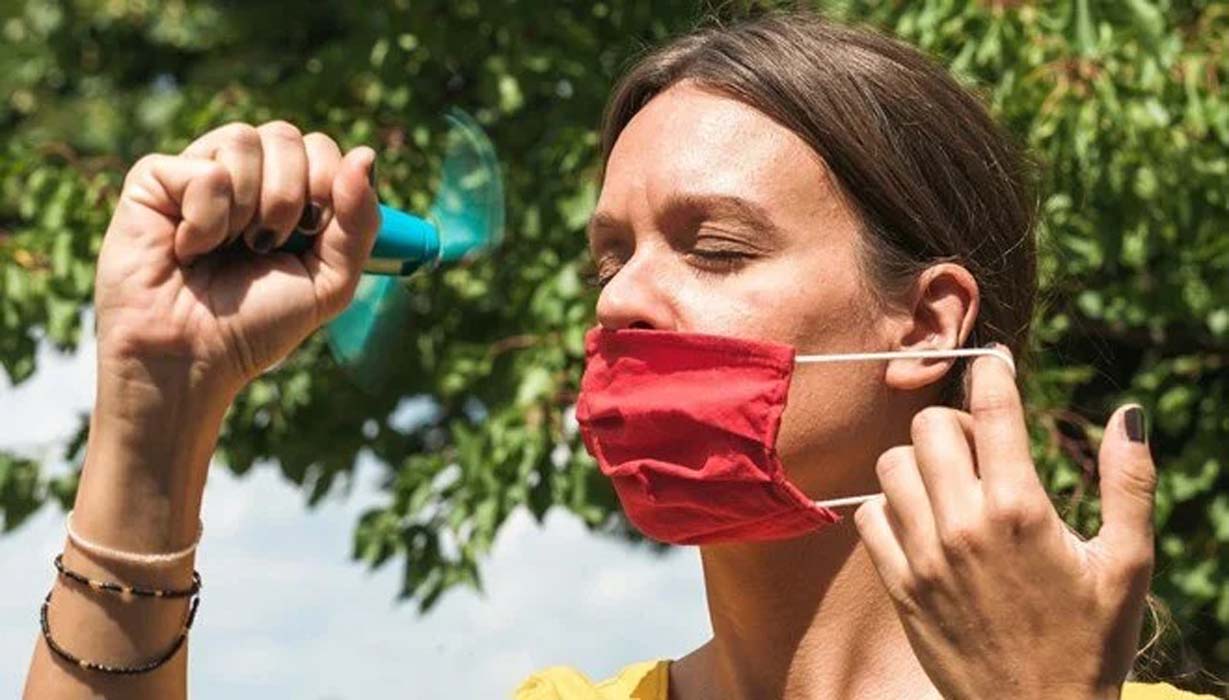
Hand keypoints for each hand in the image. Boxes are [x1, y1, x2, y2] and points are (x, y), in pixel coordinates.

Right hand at [95, 121, 379, 398]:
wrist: (192, 357)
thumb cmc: (257, 324)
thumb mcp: (330, 280)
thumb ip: (359, 222)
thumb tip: (366, 154)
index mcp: (286, 191)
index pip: (322, 147)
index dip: (328, 185)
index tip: (311, 234)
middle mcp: (243, 174)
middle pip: (288, 135)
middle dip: (290, 198)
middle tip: (266, 246)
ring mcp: (197, 170)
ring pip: (244, 140)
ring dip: (248, 210)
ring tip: (225, 248)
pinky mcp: (154, 178)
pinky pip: (205, 171)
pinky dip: (207, 220)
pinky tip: (188, 247)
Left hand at [855, 347, 1155, 699]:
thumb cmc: (1092, 640)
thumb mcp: (1127, 562)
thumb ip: (1128, 482)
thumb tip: (1129, 413)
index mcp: (1022, 509)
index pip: (993, 410)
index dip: (992, 372)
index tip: (994, 360)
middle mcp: (964, 525)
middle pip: (930, 428)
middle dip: (955, 423)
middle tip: (980, 447)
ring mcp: (924, 555)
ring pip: (892, 466)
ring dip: (919, 463)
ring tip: (950, 484)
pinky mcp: (899, 585)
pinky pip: (869, 517)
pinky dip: (889, 508)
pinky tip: (921, 521)